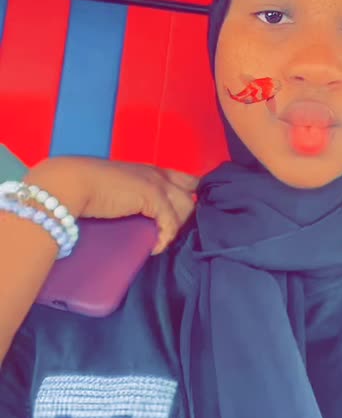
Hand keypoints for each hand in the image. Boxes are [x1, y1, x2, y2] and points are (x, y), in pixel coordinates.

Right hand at [25, 157, 199, 254]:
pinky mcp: (153, 197)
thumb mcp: (118, 188)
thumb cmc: (88, 187)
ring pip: (186, 208)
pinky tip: (154, 248)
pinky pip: (170, 222)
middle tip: (170, 234)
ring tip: (160, 241)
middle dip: (186, 215)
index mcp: (151, 170)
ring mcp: (158, 183)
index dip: (188, 197)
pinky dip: (164, 238)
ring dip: (176, 228)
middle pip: (191, 194)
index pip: (185, 180)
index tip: (182, 218)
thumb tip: (137, 217)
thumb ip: (133, 196)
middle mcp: (158, 173)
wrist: (73, 183)